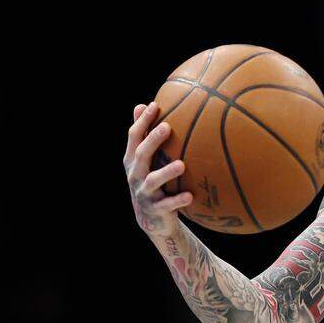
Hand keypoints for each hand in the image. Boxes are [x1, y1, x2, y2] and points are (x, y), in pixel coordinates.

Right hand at [124, 102, 193, 237]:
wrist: (152, 219)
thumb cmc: (152, 181)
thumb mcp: (146, 160)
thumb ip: (144, 136)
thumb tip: (142, 104)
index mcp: (133, 160)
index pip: (134, 137)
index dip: (142, 121)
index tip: (154, 105)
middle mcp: (135, 175)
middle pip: (141, 155)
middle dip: (152, 140)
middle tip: (167, 126)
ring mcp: (144, 193)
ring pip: (152, 181)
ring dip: (166, 172)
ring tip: (181, 165)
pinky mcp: (155, 209)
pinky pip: (167, 205)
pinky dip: (177, 200)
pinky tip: (190, 196)